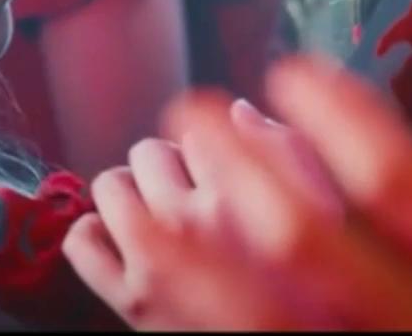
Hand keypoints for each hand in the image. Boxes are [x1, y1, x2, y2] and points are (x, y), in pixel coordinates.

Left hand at [61, 101, 345, 328]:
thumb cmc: (318, 289)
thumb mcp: (330, 213)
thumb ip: (289, 151)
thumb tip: (239, 111)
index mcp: (244, 191)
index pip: (199, 130)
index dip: (212, 150)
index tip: (222, 174)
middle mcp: (195, 221)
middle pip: (150, 151)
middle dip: (168, 167)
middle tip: (191, 198)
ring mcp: (155, 262)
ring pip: (109, 186)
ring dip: (130, 194)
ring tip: (156, 216)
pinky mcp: (130, 300)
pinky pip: (81, 243)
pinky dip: (94, 235)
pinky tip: (119, 242)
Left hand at [111, 55, 411, 329]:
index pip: (404, 190)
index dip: (338, 122)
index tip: (289, 68)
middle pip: (310, 247)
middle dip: (239, 167)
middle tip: (190, 106)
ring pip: (263, 316)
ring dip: (194, 245)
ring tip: (146, 179)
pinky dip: (193, 317)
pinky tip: (153, 277)